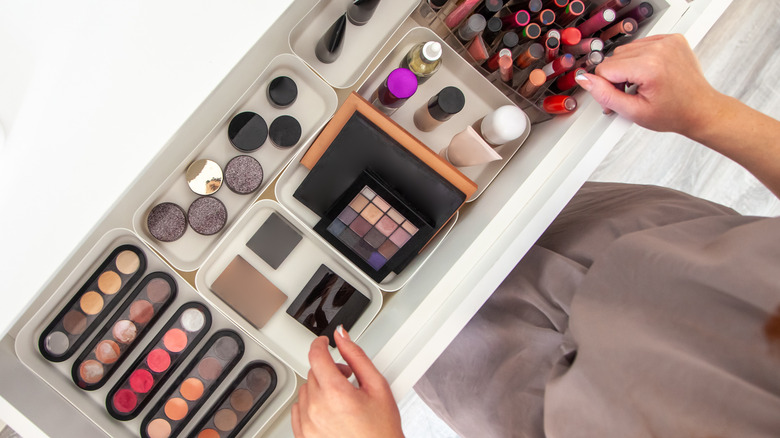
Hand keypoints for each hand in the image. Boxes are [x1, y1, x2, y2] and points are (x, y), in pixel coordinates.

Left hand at [291, 327, 403, 437]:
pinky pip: (297, 410)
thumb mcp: (377, 385)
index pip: (316, 355)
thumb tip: (342, 336)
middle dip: (329, 370)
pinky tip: (328, 410)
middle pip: (313, 372)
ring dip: (320, 388)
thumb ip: (356, 356)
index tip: (324, 343)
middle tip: (347, 379)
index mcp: (336, 393)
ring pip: (305, 390)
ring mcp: (307, 425)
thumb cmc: (381, 430)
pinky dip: (310, 405)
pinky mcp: (303, 436)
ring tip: (340, 399)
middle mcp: (317, 409)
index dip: (320, 343)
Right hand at [575, 34, 723, 137]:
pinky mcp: (672, 39)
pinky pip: (642, 44)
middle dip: (617, 77)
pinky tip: (650, 74)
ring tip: (642, 84)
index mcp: (649, 66)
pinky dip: (641, 59)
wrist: (701, 109)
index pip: (605, 69)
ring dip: (628, 67)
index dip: (607, 88)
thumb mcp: (633, 112)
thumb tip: (585, 80)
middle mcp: (659, 49)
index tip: (618, 100)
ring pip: (626, 50)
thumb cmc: (674, 114)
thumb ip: (605, 95)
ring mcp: (667, 41)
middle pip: (614, 58)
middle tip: (632, 94)